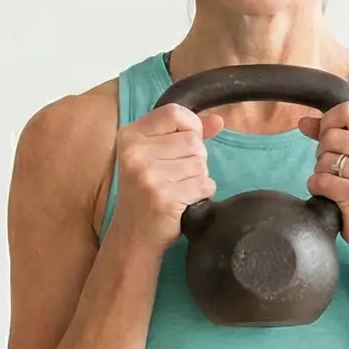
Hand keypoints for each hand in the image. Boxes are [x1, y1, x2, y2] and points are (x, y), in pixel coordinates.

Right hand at [106, 104, 224, 249]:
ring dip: (199, 177)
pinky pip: (203, 184)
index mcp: (130, 136)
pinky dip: (202, 192)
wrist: (133, 236)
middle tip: (178, 175)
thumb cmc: (146, 192)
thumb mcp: (156, 156)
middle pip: (192, 140)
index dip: (192, 125)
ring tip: (180, 188)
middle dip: (196, 157)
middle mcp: (135, 153)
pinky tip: (186, 200)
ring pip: (200, 162)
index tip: (189, 141)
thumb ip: (186, 133)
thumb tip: (218, 120)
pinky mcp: (164, 197)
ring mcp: (148, 176)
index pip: (174, 112)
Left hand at [300, 101, 348, 258]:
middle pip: (330, 135)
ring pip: (322, 159)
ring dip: (321, 173)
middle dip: (323, 153)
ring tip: (340, 185)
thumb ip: (336, 133)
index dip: (329, 122)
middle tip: (338, 171)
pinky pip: (319, 181)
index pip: (347, 109)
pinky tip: (333, 197)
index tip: (329, 139)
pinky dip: (318, 189)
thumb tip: (303, 120)